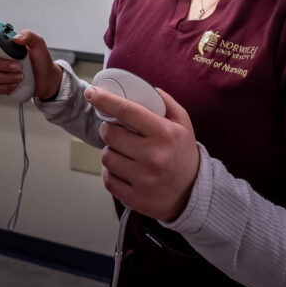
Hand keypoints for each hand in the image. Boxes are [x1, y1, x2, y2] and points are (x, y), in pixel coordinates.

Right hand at [0, 29, 62, 99]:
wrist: (48, 78)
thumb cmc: (41, 60)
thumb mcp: (38, 43)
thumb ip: (28, 35)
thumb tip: (16, 38)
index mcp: (7, 46)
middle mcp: (2, 58)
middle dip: (3, 64)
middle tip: (18, 65)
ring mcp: (3, 72)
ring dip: (8, 77)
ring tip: (22, 76)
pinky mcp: (5, 85)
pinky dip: (8, 87)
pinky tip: (17, 84)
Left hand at [86, 86, 199, 221]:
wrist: (194, 193)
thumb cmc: (183, 153)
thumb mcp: (183, 124)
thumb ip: (166, 103)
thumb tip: (147, 88)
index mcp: (165, 134)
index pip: (128, 111)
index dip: (105, 100)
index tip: (91, 92)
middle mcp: (154, 157)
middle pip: (110, 135)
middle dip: (108, 129)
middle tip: (115, 131)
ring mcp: (144, 180)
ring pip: (107, 157)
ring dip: (111, 152)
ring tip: (124, 153)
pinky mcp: (135, 198)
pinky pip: (108, 179)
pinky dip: (112, 173)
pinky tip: (124, 170)